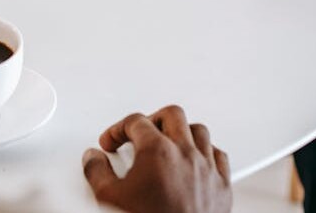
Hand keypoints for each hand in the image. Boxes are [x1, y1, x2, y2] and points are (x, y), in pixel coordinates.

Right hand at [82, 106, 231, 212]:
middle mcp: (185, 154)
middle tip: (140, 133)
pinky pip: (219, 156)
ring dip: (181, 132)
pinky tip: (196, 160)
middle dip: (152, 120)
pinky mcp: (222, 186)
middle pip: (171, 115)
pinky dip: (206, 152)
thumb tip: (93, 160)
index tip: (112, 142)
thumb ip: (97, 173)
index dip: (118, 129)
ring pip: (199, 131)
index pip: (135, 122)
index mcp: (157, 152)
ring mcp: (207, 168)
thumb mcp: (110, 199)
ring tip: (168, 142)